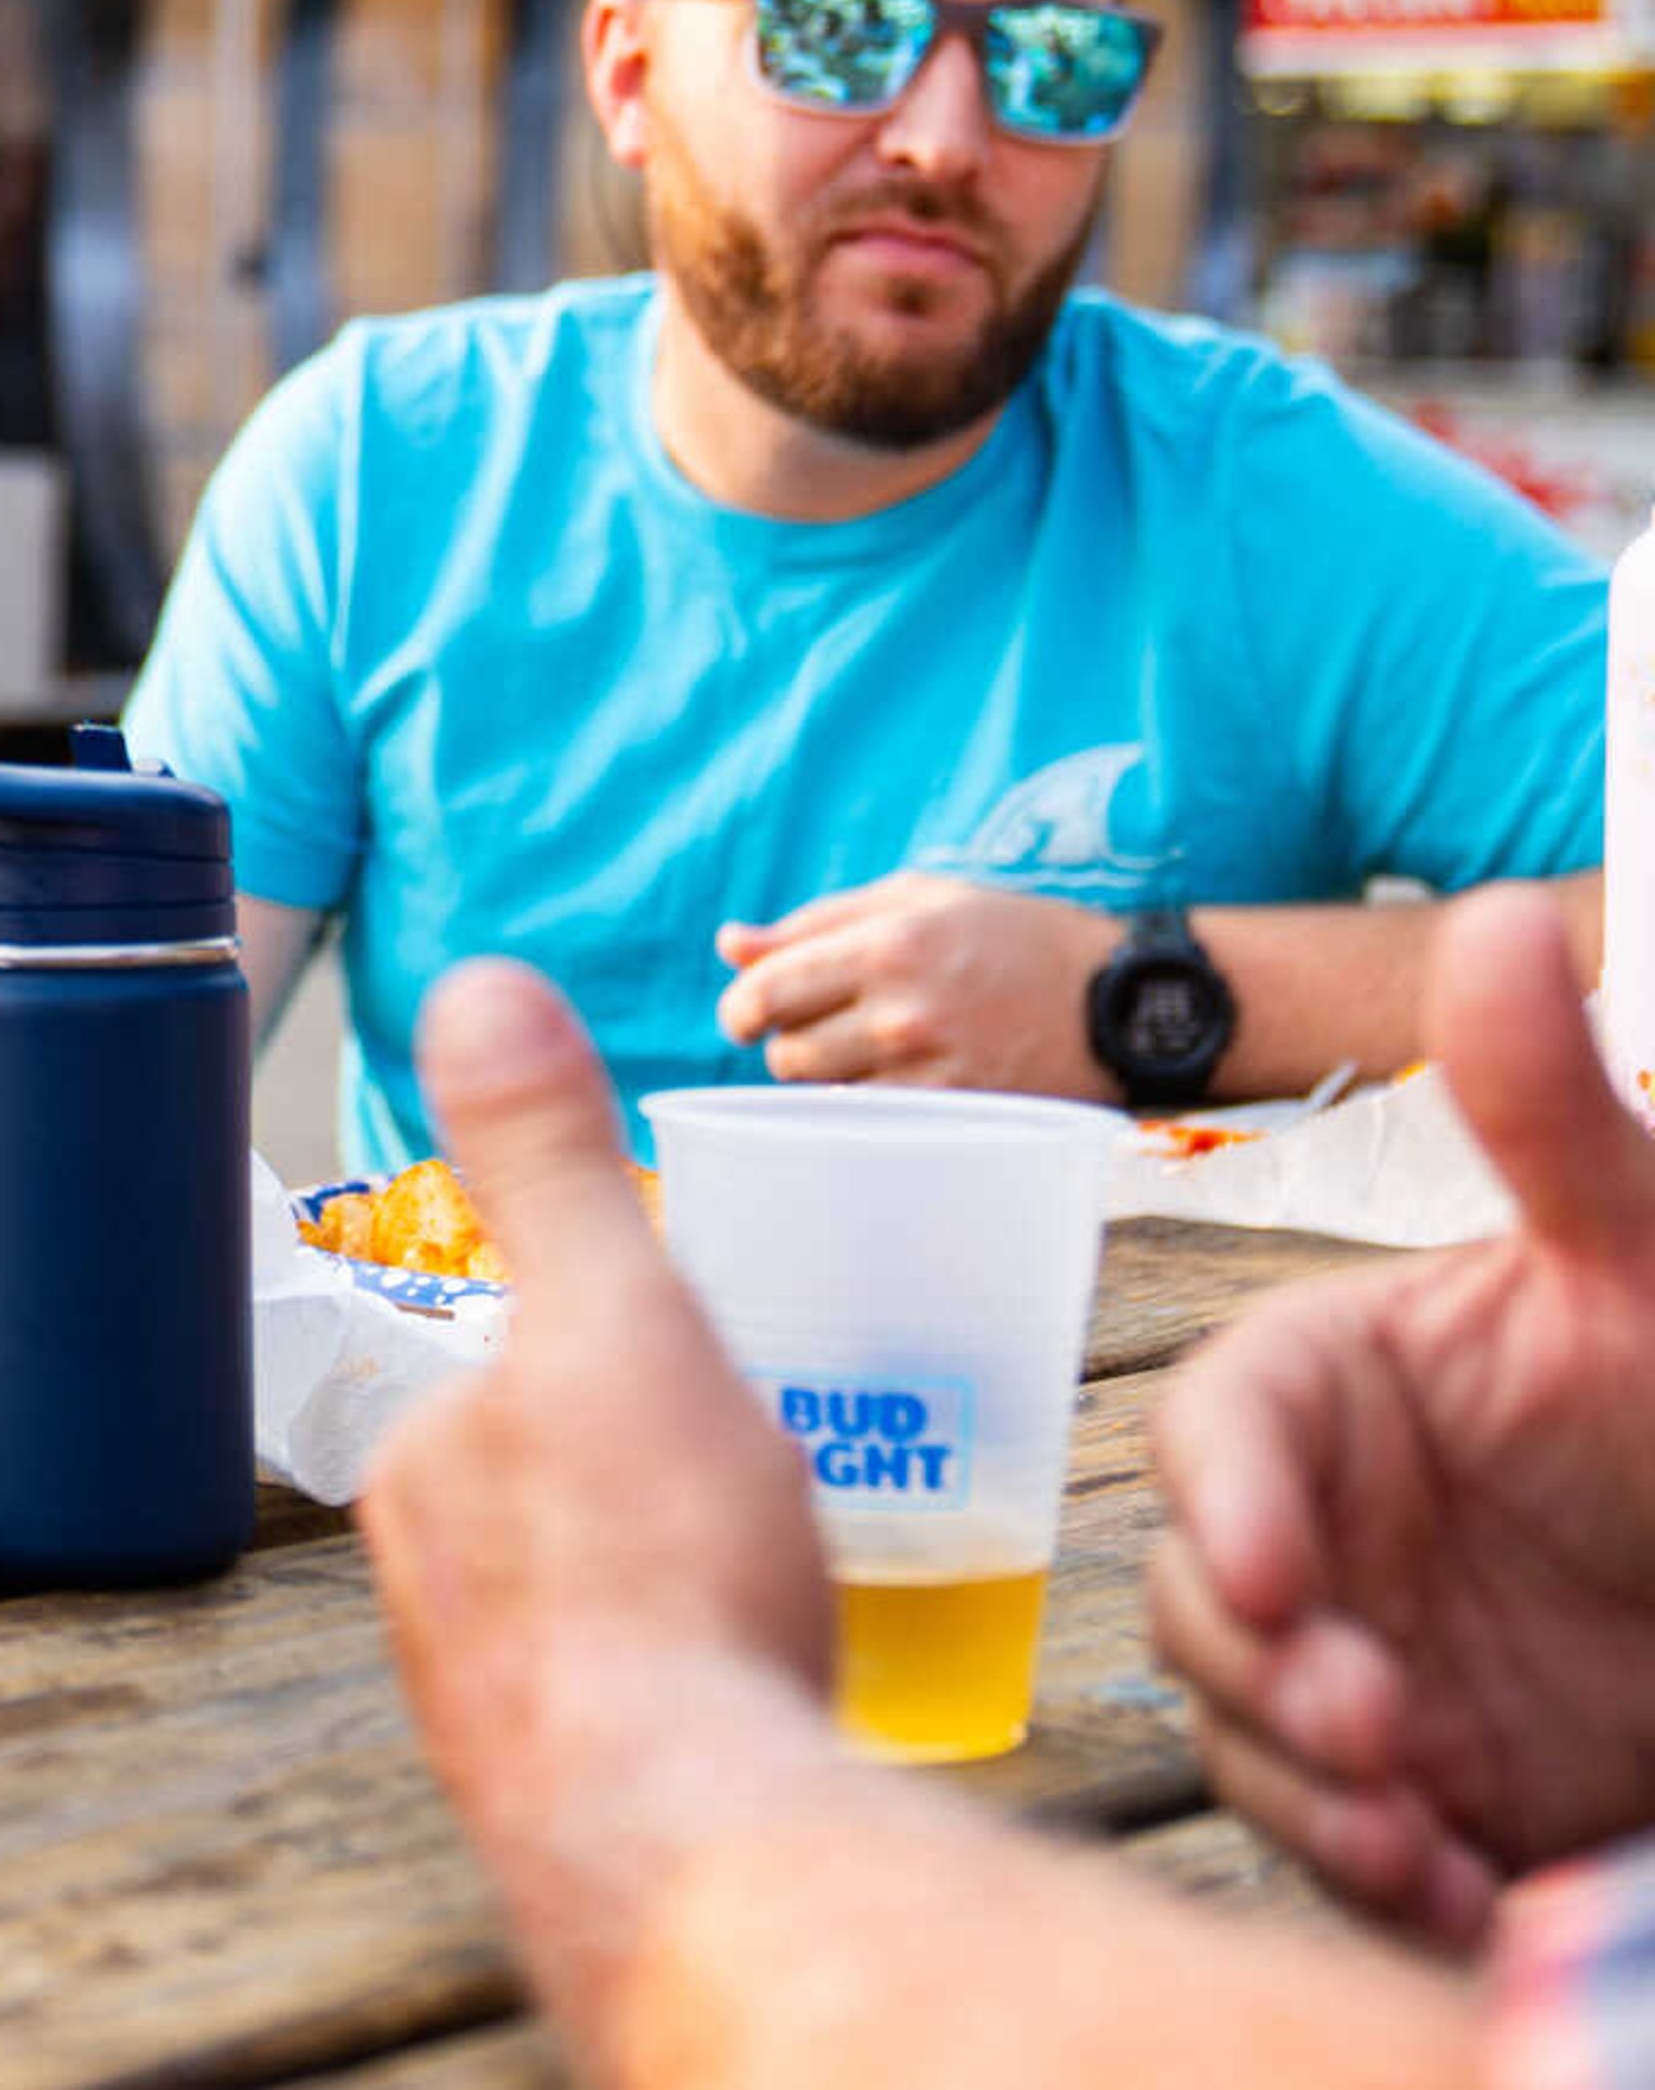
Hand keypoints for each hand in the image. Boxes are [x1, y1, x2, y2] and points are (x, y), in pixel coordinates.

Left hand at [357, 960, 837, 2056]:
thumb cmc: (664, 1571)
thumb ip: (550, 1160)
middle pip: (561, 1494)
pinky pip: (646, 1713)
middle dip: (655, 1484)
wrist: (699, 1840)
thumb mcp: (621, 1314)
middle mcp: (426, 1598)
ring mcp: (491, 1713)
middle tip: (767, 1501)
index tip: (703, 1392)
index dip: (619, 1361)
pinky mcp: (569, 1813)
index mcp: (425, 1469)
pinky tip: (776, 1693)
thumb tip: (478, 983)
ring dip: (686, 1592)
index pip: (515, 1376)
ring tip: (784, 1595)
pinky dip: (707, 1690)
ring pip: (602, 1606)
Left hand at [717, 875, 1122, 1093]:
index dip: (741, 1008)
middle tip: (824, 1028)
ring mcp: (931, 1069)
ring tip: (871, 1048)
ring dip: (826, 1075)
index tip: (749, 1014)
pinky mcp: (957, 1112)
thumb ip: (815, 923)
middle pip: (784, 1052)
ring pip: (822, 1092)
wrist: (1121, 1000)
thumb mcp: (917, 901)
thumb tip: (728, 944)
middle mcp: (902, 1010)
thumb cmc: (1010, 936)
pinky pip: (869, 1118)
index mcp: (886, 944)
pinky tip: (903, 1078)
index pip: (764, 991)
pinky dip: (868, 1102)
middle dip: (787, 1042)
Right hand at [1149, 886, 1654, 1947]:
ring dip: (1315, 1798)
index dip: (1231, 1511)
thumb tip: (1485, 916)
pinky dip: (1384, 1878)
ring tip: (1422, 1843)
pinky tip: (1470, 1898)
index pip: (1216, 1439)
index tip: (1293, 1583)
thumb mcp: (1641, 1256)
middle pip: (1203, 1608)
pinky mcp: (1402, 1785)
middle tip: (1380, 1733)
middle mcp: (1304, 1526)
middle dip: (1272, 1683)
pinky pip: (1337, 1842)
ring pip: (1249, 1738)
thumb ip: (1545, 1114)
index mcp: (1315, 1392)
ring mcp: (1342, 1657)